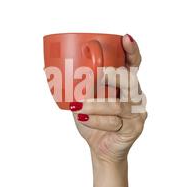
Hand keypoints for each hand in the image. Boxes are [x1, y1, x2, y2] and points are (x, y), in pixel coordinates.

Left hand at [71, 34, 146, 163]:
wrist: (101, 148)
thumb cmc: (93, 120)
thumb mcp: (82, 99)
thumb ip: (76, 85)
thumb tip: (48, 69)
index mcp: (125, 83)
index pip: (133, 63)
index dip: (131, 50)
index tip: (125, 38)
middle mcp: (134, 94)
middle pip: (129, 80)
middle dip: (112, 77)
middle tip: (96, 77)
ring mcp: (137, 111)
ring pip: (118, 104)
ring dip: (96, 105)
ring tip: (78, 107)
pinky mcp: (135, 127)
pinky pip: (115, 121)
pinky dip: (96, 120)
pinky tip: (84, 119)